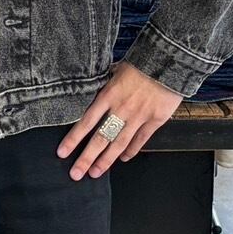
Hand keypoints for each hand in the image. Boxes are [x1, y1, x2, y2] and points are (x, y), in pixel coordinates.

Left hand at [58, 62, 182, 179]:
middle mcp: (122, 108)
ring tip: (95, 173)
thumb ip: (105, 85)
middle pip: (101, 138)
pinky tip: (122, 159)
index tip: (62, 153)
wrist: (170, 59)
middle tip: (76, 173)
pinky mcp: (156, 119)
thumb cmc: (141, 62)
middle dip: (86, 158)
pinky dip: (131, 151)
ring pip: (119, 143)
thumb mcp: (116, 70)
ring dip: (106, 160)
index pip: (86, 121)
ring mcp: (139, 116)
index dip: (73, 139)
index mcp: (109, 95)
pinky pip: (140, 139)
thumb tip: (92, 91)